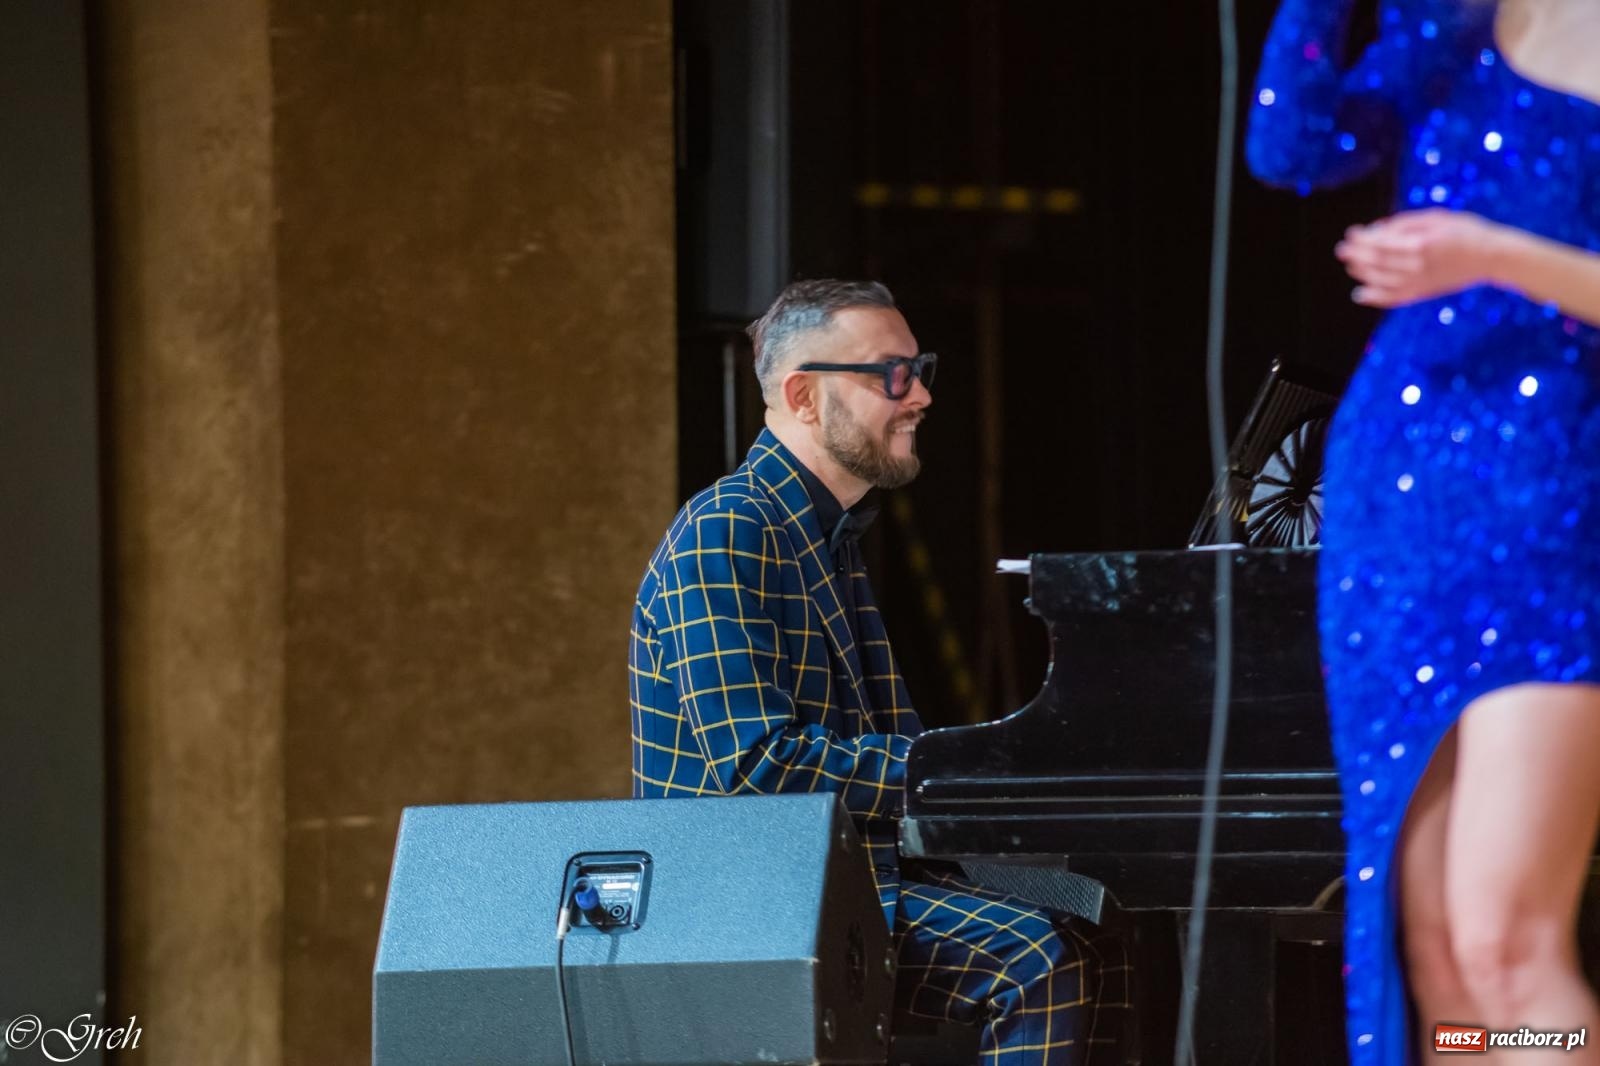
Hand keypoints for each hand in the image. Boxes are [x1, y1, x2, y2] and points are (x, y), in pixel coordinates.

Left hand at [1334, 208, 1507, 307]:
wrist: (1492, 257)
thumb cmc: (1466, 231)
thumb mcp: (1437, 218)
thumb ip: (1405, 223)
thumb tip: (1376, 230)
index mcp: (1421, 243)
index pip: (1381, 243)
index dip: (1362, 240)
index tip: (1351, 234)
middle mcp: (1418, 265)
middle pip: (1377, 262)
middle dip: (1357, 256)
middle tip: (1342, 250)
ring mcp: (1420, 282)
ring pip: (1381, 281)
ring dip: (1362, 274)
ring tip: (1350, 266)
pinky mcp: (1424, 293)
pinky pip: (1394, 298)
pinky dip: (1375, 298)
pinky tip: (1360, 294)